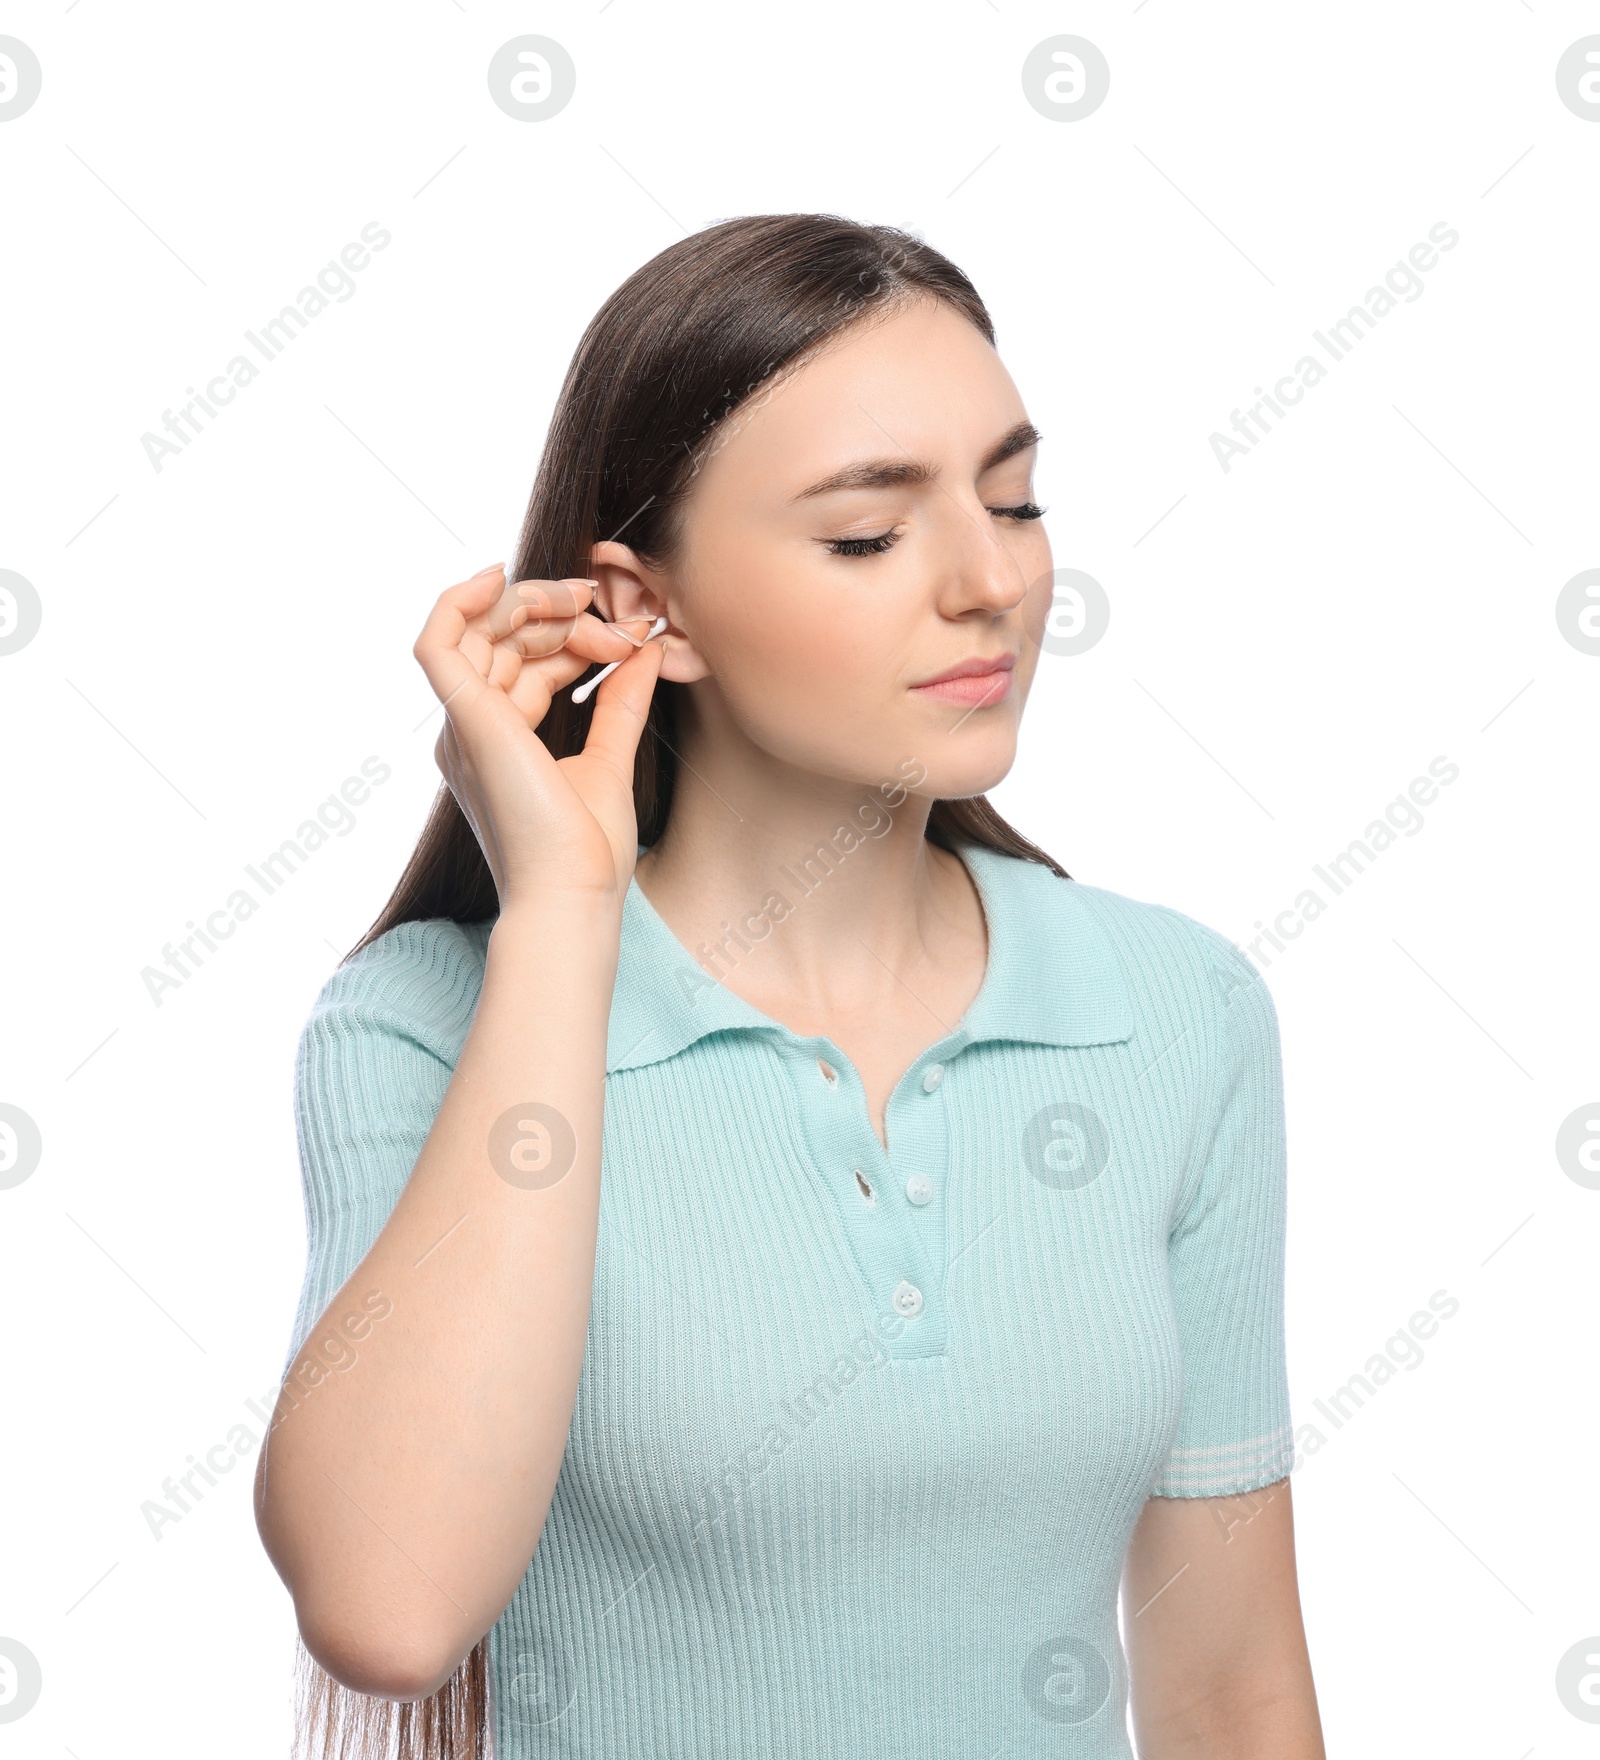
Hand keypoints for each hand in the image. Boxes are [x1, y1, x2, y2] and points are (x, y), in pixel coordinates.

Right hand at [412, 563, 665, 910]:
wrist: (573, 894)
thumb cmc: (587, 851)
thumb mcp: (609, 758)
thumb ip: (619, 703)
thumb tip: (644, 648)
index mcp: (497, 741)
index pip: (524, 661)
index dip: (572, 633)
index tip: (627, 635)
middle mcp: (470, 730)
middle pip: (501, 638)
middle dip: (559, 613)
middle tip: (615, 617)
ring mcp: (463, 725)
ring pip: (480, 629)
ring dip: (536, 602)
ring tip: (588, 604)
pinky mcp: (465, 720)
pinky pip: (437, 641)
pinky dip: (459, 600)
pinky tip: (499, 575)